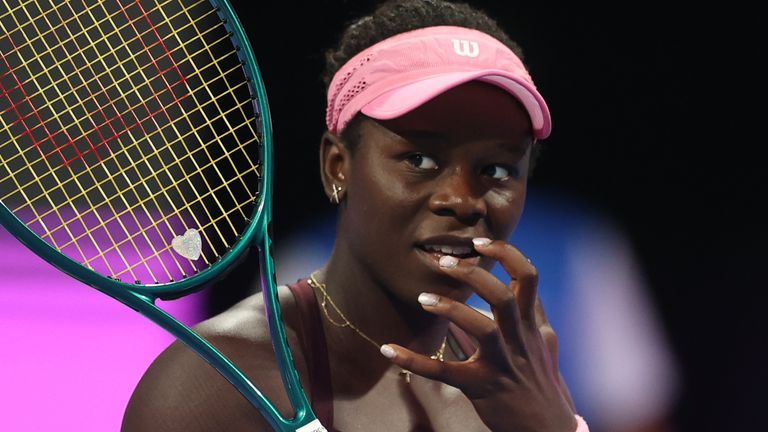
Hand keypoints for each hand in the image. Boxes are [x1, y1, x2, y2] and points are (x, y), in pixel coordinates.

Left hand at [382, 239, 575, 431]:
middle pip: (503, 297)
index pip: (528, 277)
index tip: (480, 242)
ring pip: (482, 328)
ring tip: (423, 298)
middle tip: (444, 264)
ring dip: (451, 309)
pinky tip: (388, 350)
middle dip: (474, 274)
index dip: (506, 254)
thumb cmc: (543, 383)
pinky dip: (413, 361)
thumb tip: (526, 288)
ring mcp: (501, 364)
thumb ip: (536, 315)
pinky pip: (444, 372)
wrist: (548, 429)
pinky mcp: (481, 387)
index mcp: (530, 325)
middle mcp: (518, 340)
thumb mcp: (546, 344)